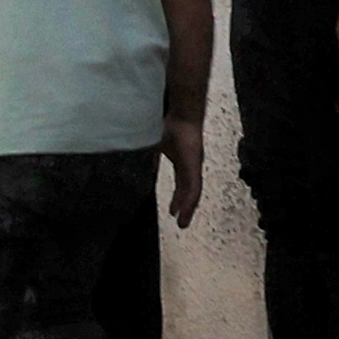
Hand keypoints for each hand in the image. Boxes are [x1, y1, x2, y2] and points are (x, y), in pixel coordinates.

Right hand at [157, 115, 205, 234]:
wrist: (181, 115)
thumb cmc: (169, 125)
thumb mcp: (154, 145)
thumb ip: (151, 158)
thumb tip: (143, 168)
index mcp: (181, 161)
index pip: (180, 183)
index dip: (177, 196)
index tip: (172, 209)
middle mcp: (189, 166)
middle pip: (187, 190)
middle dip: (183, 205)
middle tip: (179, 221)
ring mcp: (194, 167)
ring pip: (192, 193)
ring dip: (187, 208)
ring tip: (182, 222)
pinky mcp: (195, 167)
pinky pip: (194, 188)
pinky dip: (189, 201)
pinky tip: (184, 211)